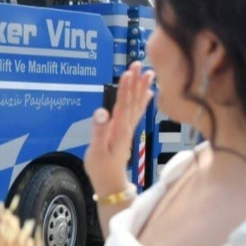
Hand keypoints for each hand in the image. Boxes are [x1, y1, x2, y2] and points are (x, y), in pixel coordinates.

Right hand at [85, 61, 154, 196]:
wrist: (111, 182)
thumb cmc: (100, 167)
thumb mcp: (96, 151)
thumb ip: (99, 132)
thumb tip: (101, 112)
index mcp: (119, 129)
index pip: (123, 104)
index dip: (125, 88)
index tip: (128, 72)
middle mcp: (127, 126)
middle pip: (132, 100)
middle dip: (135, 81)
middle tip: (139, 63)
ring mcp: (128, 128)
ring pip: (137, 104)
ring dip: (142, 87)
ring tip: (149, 72)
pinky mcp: (127, 131)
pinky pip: (138, 112)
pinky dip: (144, 101)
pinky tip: (150, 92)